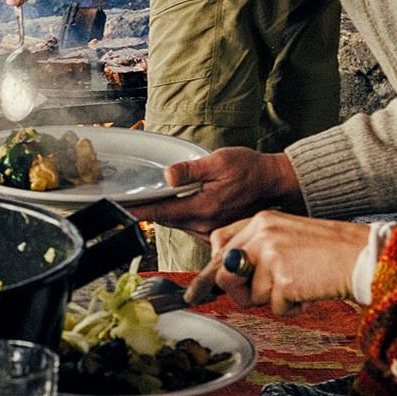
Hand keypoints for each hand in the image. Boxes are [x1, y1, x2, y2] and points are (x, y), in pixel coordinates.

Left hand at [127, 148, 304, 235]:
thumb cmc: (250, 169)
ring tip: (152, 199)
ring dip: (165, 212)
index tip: (121, 209)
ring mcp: (212, 232)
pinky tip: (179, 204)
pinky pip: (190, 227)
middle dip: (149, 209)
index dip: (139, 209)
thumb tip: (168, 176)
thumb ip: (191, 170)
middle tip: (129, 200)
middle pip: (166, 219)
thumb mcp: (219, 161)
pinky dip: (180, 216)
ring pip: (177, 224)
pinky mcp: (217, 234)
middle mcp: (206, 226)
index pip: (162, 211)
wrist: (275, 183)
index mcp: (204, 208)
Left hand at [185, 211, 368, 313]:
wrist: (362, 256)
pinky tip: (308, 292)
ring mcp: (271, 257)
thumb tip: (226, 275)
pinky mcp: (283, 280)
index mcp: (261, 220)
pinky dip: (291, 307)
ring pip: (251, 296)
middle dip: (241, 291)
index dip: (211, 269)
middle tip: (269, 290)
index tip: (197, 291)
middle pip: (225, 275)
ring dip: (273, 299)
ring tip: (299, 284)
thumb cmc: (329, 251)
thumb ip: (256, 248)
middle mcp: (262, 235)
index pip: (219, 243)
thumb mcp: (287, 234)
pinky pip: (274, 307)